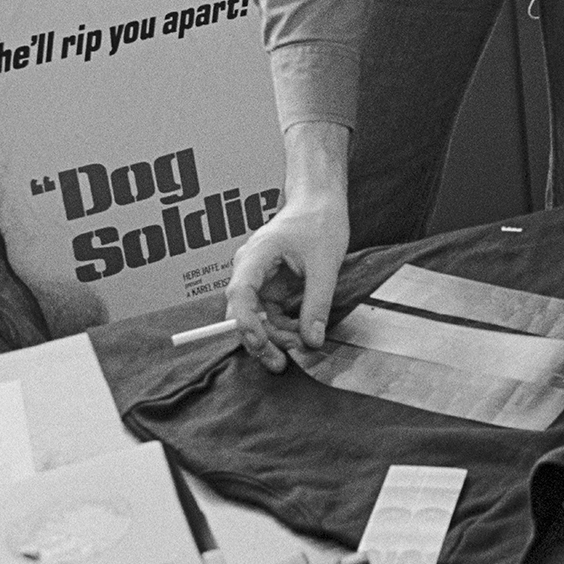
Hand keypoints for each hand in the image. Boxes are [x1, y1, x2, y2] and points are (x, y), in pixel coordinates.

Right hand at [224, 196, 347, 371]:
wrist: (321, 201)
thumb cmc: (320, 221)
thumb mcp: (325, 264)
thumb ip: (317, 303)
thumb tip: (312, 339)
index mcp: (255, 257)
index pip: (239, 295)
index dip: (245, 323)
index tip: (261, 343)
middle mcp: (249, 269)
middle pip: (244, 313)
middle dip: (261, 340)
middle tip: (281, 363)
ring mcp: (258, 278)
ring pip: (257, 317)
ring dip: (276, 336)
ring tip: (301, 346)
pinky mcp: (271, 284)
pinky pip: (270, 311)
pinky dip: (284, 324)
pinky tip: (301, 333)